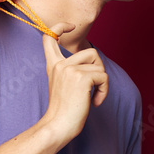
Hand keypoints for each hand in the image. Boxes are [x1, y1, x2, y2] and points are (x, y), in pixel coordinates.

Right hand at [41, 23, 107, 142]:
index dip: (60, 27)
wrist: (58, 126)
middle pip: (91, 52)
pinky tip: (95, 102)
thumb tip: (93, 61)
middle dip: (99, 68)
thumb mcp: (63, 86)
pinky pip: (103, 76)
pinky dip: (104, 91)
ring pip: (99, 65)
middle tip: (95, 86)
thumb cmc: (63, 112)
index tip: (70, 26)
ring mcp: (70, 69)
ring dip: (102, 82)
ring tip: (94, 96)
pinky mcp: (81, 77)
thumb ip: (71, 71)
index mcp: (53, 66)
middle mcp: (60, 64)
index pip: (49, 36)